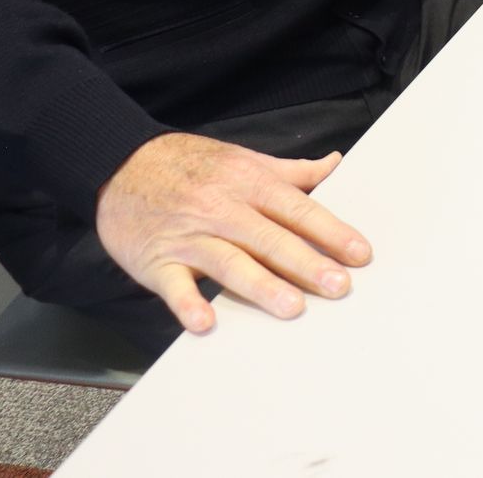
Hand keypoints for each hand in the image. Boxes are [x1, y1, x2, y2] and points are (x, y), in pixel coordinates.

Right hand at [94, 132, 370, 335]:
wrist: (121, 163)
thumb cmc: (191, 165)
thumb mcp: (244, 159)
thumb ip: (291, 171)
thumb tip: (335, 164)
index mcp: (249, 183)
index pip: (298, 208)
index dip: (330, 231)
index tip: (360, 254)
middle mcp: (222, 209)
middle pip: (270, 238)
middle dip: (306, 262)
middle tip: (338, 286)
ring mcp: (189, 236)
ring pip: (229, 261)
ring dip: (260, 285)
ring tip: (291, 308)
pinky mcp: (156, 260)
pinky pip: (173, 285)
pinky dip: (187, 303)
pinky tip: (204, 323)